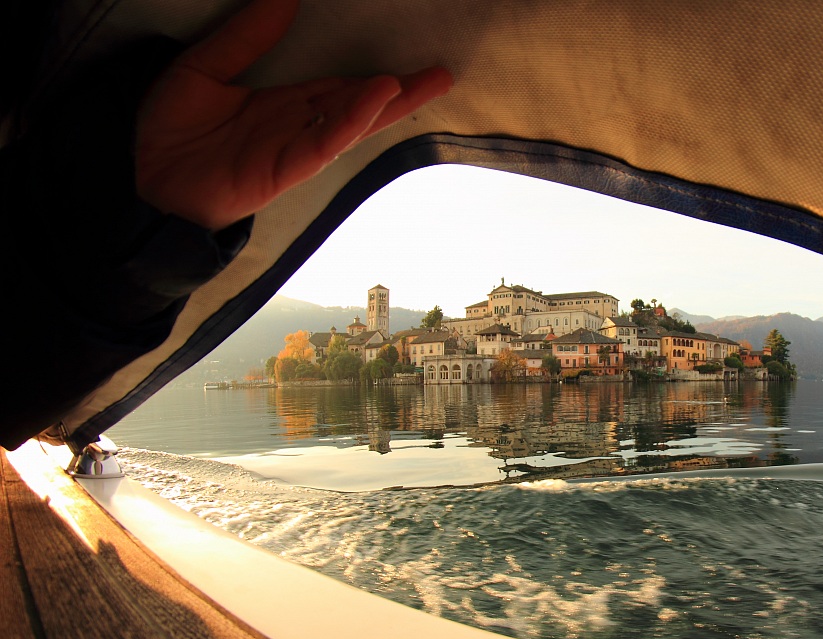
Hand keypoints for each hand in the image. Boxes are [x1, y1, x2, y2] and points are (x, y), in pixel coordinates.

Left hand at [135, 0, 451, 229]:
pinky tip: (376, 99)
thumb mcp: (205, 67)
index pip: (338, 86)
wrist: (139, 178)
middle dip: (401, 91)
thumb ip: (247, 36)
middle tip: (441, 73)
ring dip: (389, 104)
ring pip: (351, 124)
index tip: (407, 63)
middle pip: (358, 105)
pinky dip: (352, 121)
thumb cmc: (167, 131)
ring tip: (425, 82)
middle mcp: (295, 127)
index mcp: (282, 104)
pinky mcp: (282, 169)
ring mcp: (292, 149)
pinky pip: (324, 142)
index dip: (372, 75)